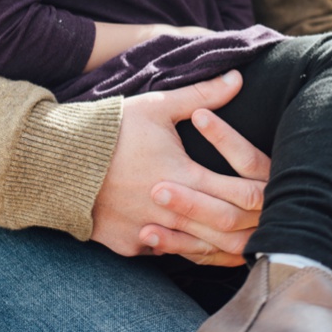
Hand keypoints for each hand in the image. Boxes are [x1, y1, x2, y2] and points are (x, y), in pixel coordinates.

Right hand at [90, 71, 267, 265]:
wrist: (56, 161)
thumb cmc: (109, 130)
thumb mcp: (156, 107)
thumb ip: (201, 95)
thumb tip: (238, 77)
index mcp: (184, 176)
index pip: (243, 194)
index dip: (266, 194)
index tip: (276, 191)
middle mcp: (171, 210)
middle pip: (230, 229)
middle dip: (255, 227)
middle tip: (272, 223)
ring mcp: (149, 233)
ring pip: (202, 250)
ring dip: (226, 247)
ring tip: (245, 243)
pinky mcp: (129, 245)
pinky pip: (166, 254)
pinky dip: (185, 250)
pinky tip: (198, 245)